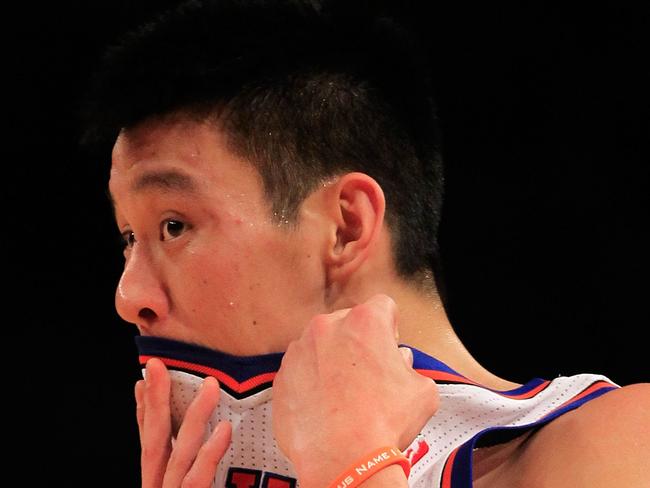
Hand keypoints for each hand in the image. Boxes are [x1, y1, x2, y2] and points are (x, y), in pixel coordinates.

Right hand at [135, 358, 231, 487]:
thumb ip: (197, 471)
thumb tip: (219, 431)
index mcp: (161, 485)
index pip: (151, 444)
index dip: (145, 412)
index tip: (142, 380)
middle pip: (155, 442)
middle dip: (155, 402)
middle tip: (155, 365)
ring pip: (179, 455)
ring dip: (194, 416)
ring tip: (211, 384)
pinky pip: (196, 481)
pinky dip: (209, 454)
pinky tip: (224, 428)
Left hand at [272, 294, 438, 486]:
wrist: (342, 459)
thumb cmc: (381, 424)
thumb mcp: (421, 391)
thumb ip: (411, 367)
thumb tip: (401, 363)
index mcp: (365, 322)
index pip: (382, 306)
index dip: (390, 325)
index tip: (389, 343)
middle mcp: (327, 327)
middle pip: (348, 323)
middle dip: (358, 342)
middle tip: (368, 373)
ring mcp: (300, 350)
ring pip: (321, 345)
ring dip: (332, 360)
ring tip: (344, 393)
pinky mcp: (282, 375)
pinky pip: (301, 370)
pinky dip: (311, 381)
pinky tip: (325, 405)